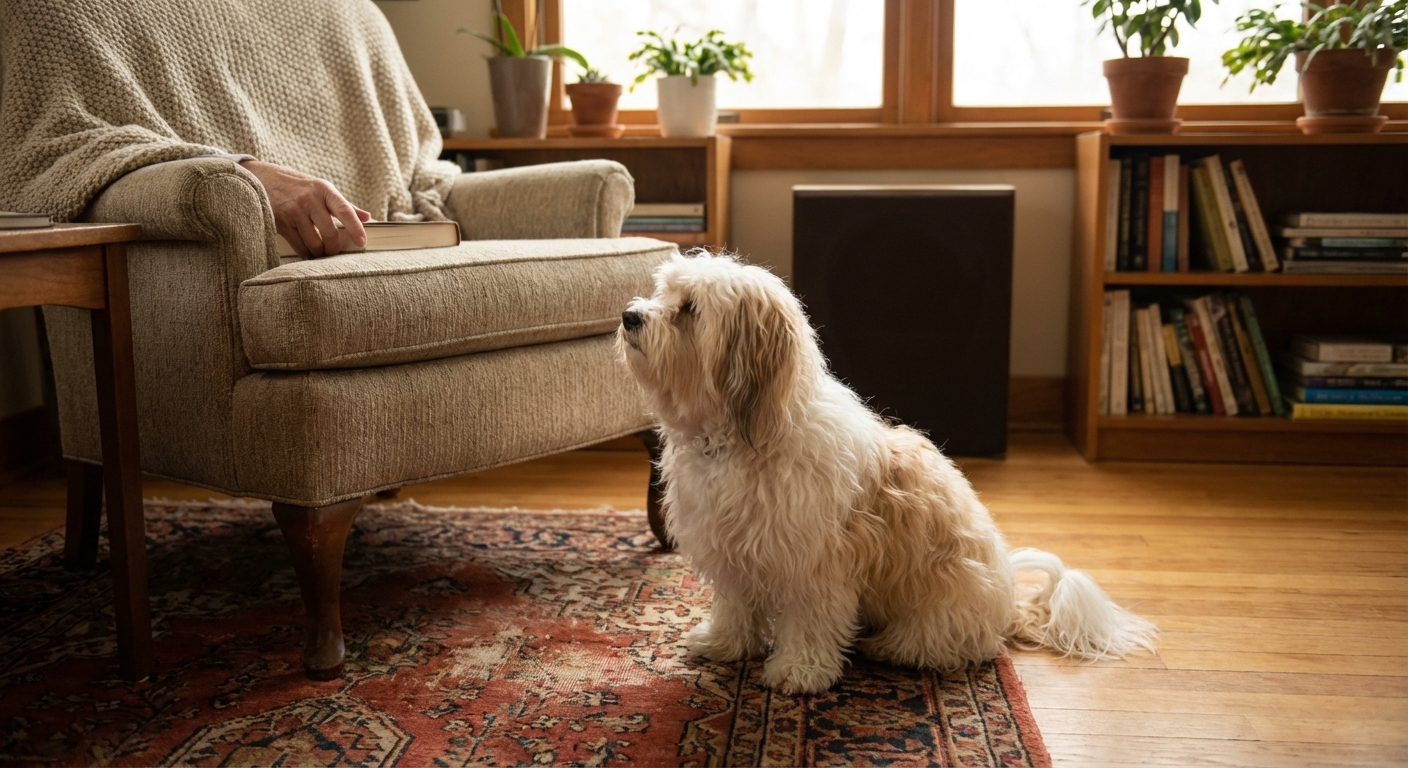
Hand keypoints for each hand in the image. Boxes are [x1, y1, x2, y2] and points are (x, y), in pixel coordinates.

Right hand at [239, 160, 369, 257]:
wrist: (261, 178)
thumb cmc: (297, 186)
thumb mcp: (321, 188)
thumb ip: (343, 205)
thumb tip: (367, 217)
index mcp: (324, 189)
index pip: (344, 209)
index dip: (355, 227)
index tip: (362, 242)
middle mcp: (309, 198)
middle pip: (330, 232)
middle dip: (334, 248)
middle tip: (333, 251)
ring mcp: (293, 210)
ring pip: (314, 243)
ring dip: (319, 252)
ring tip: (319, 251)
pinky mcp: (280, 222)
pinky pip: (299, 246)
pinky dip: (306, 253)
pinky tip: (308, 252)